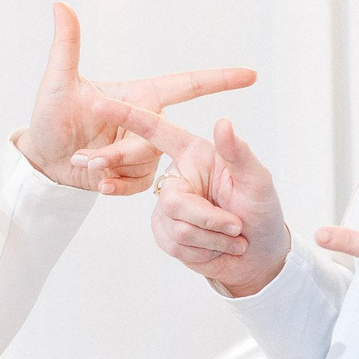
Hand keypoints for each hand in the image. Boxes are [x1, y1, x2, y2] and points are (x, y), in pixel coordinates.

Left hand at [14, 3, 255, 194]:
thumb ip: (66, 46)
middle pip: (156, 138)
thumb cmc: (50, 117)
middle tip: (85, 155)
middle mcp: (147, 122)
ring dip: (111, 166)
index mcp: (139, 95)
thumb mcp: (57, 82)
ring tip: (82, 161)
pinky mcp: (136, 177)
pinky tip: (96, 183)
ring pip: (145, 163)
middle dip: (119, 151)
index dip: (220, 79)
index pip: (188, 84)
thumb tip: (60, 5)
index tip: (251, 75)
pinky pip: (138, 185)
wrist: (43, 161)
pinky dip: (115, 186)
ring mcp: (143, 151)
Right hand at [92, 97, 291, 297]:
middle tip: (238, 227)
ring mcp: (168, 205)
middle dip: (209, 219)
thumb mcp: (258, 180)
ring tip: (233, 236)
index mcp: (194, 152)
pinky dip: (203, 251)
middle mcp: (177, 175)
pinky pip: (173, 244)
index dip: (127, 117)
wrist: (258, 255)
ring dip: (212, 239)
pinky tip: (217, 248)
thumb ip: (238, 152)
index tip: (98, 103)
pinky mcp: (164, 231)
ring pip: (176, 227)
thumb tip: (223, 122)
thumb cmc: (261, 210)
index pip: (156, 131)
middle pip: (174, 201)